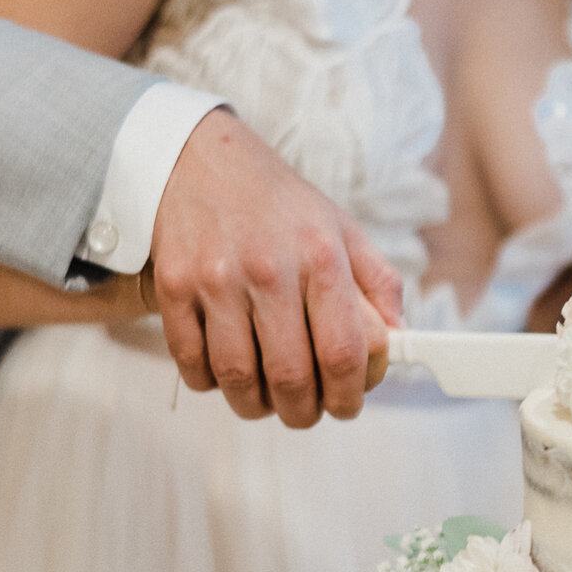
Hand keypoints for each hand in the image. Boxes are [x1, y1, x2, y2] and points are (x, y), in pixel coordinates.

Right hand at [145, 109, 401, 424]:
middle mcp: (269, 269)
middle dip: (302, 412)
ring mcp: (216, 280)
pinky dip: (208, 381)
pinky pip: (191, 362)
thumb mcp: (340, 228)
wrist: (198, 160)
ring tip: (263, 400)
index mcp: (321, 256)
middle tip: (304, 411)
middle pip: (291, 377)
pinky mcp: (173, 287)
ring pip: (237, 378)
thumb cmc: (275, 203)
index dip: (350, 395)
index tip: (347, 404)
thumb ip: (378, 284)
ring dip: (254, 405)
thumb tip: (397, 341)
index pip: (345, 352)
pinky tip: (222, 370)